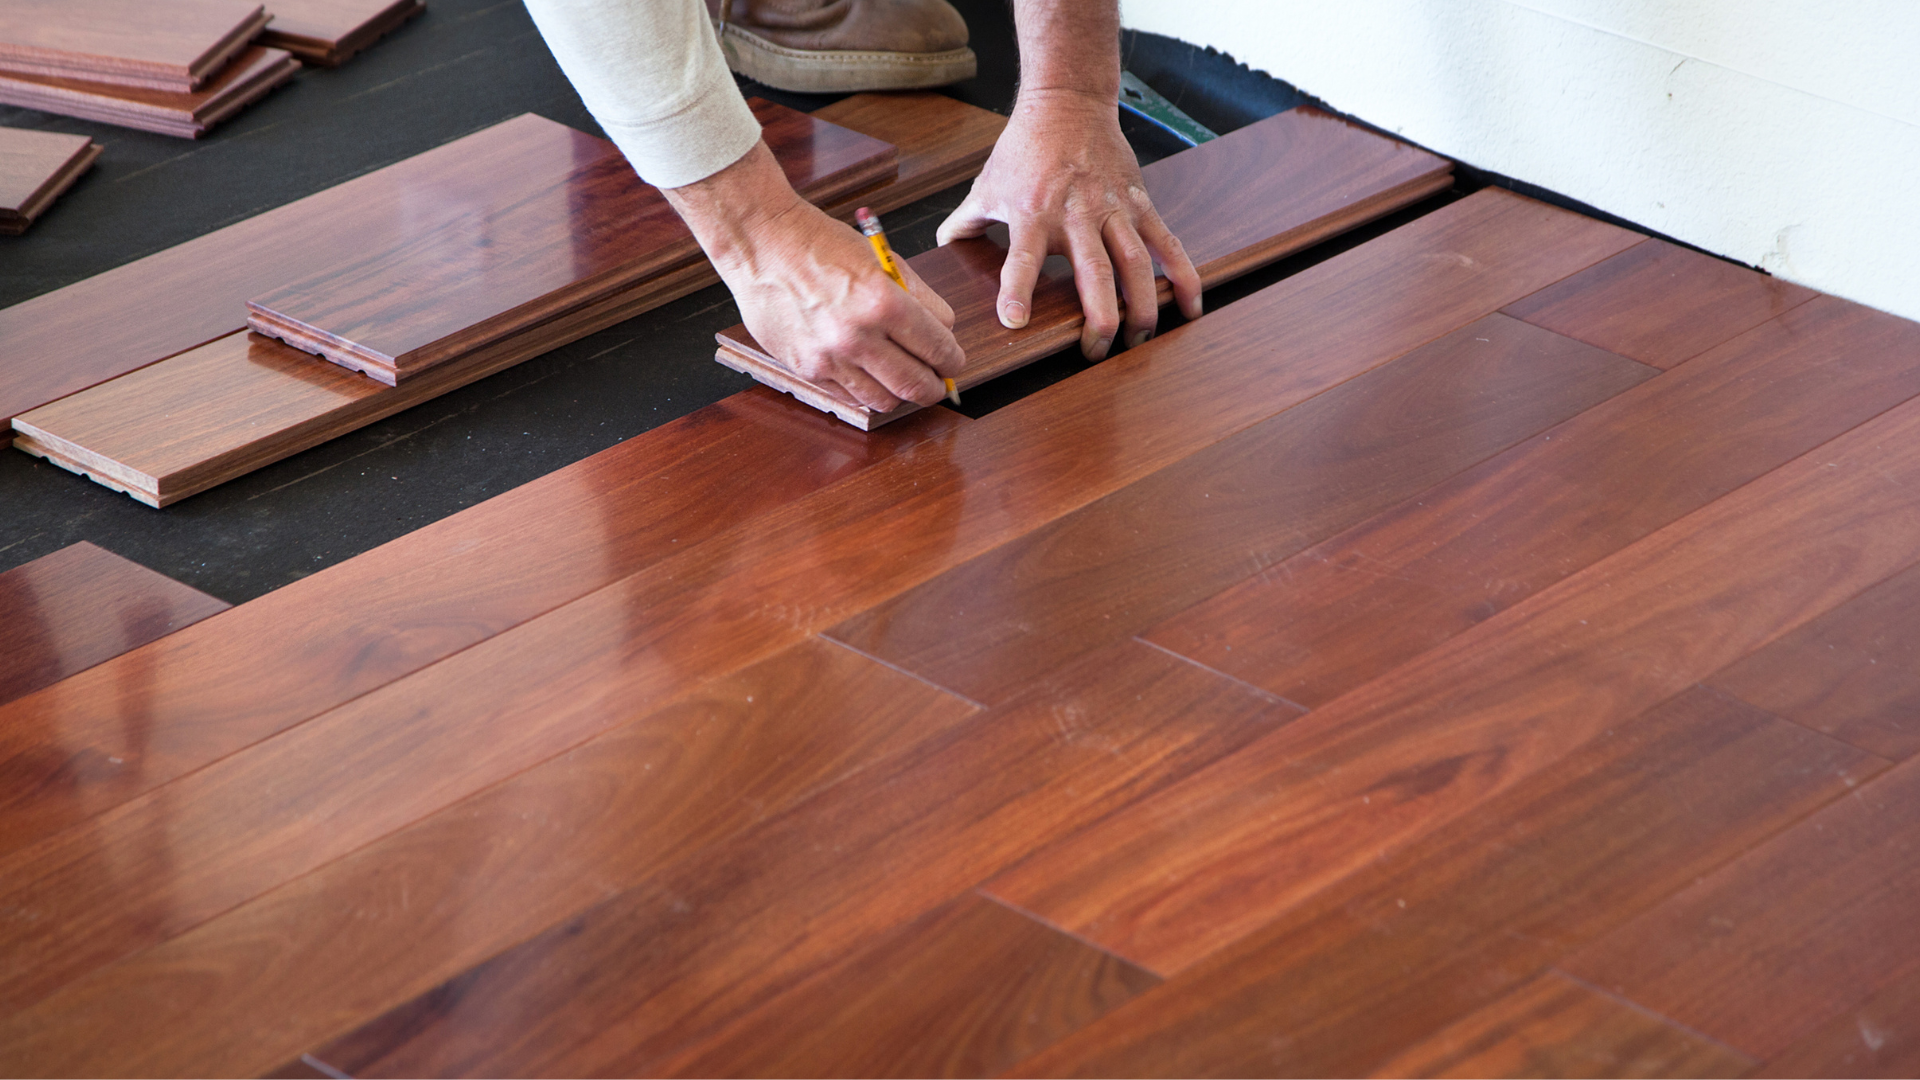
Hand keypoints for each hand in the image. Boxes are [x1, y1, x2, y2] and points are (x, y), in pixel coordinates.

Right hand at [665, 141, 963, 410]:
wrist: (763, 244)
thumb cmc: (822, 245)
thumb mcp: (883, 260)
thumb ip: (919, 298)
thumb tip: (944, 333)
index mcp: (883, 302)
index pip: (939, 349)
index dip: (953, 360)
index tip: (953, 362)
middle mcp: (857, 335)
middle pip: (917, 386)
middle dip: (936, 387)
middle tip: (939, 382)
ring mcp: (830, 357)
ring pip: (886, 400)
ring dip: (901, 394)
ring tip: (903, 378)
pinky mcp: (807, 369)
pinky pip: (851, 396)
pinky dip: (867, 390)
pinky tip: (870, 374)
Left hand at [938, 88, 1202, 359]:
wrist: (1068, 102)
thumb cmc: (1024, 148)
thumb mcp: (985, 185)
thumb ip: (963, 223)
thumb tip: (940, 251)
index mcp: (1033, 213)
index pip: (1023, 258)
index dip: (1018, 290)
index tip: (1016, 322)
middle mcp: (1077, 214)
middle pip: (1094, 272)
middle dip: (1099, 317)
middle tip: (1095, 352)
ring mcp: (1113, 209)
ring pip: (1136, 264)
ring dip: (1142, 306)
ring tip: (1140, 339)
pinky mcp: (1140, 203)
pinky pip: (1166, 244)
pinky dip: (1183, 276)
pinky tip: (1189, 308)